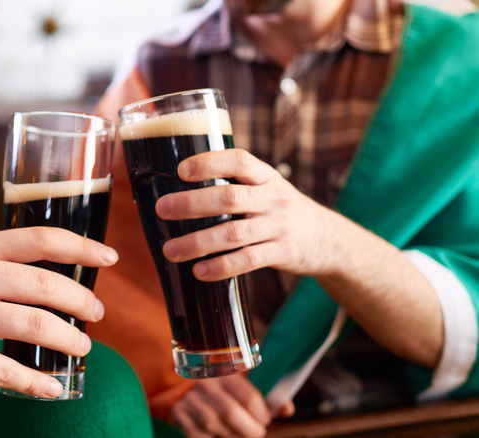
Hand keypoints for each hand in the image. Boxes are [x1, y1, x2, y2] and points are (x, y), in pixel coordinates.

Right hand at [0, 227, 116, 399]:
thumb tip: (55, 277)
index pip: (38, 239)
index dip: (80, 246)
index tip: (109, 257)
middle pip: (45, 283)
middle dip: (82, 301)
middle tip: (97, 315)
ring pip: (36, 324)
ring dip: (70, 340)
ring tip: (83, 347)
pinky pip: (10, 371)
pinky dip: (38, 383)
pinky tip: (54, 388)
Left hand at [155, 148, 345, 280]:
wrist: (330, 240)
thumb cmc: (281, 211)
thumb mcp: (267, 189)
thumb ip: (236, 186)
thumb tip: (180, 191)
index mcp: (265, 177)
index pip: (238, 161)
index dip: (210, 163)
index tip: (181, 170)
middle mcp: (273, 198)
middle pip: (229, 198)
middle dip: (192, 204)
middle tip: (162, 210)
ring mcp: (279, 226)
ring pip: (233, 233)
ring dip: (198, 242)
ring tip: (170, 250)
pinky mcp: (283, 252)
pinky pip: (248, 260)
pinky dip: (221, 266)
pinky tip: (199, 271)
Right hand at [172, 374, 294, 436]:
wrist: (186, 387)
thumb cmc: (225, 389)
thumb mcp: (244, 384)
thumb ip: (267, 396)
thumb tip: (287, 410)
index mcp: (225, 371)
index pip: (248, 396)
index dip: (262, 414)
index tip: (265, 419)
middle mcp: (205, 382)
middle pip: (230, 413)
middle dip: (249, 430)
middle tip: (257, 433)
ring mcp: (189, 398)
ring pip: (213, 425)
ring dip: (232, 436)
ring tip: (239, 435)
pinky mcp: (179, 412)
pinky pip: (197, 434)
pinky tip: (221, 434)